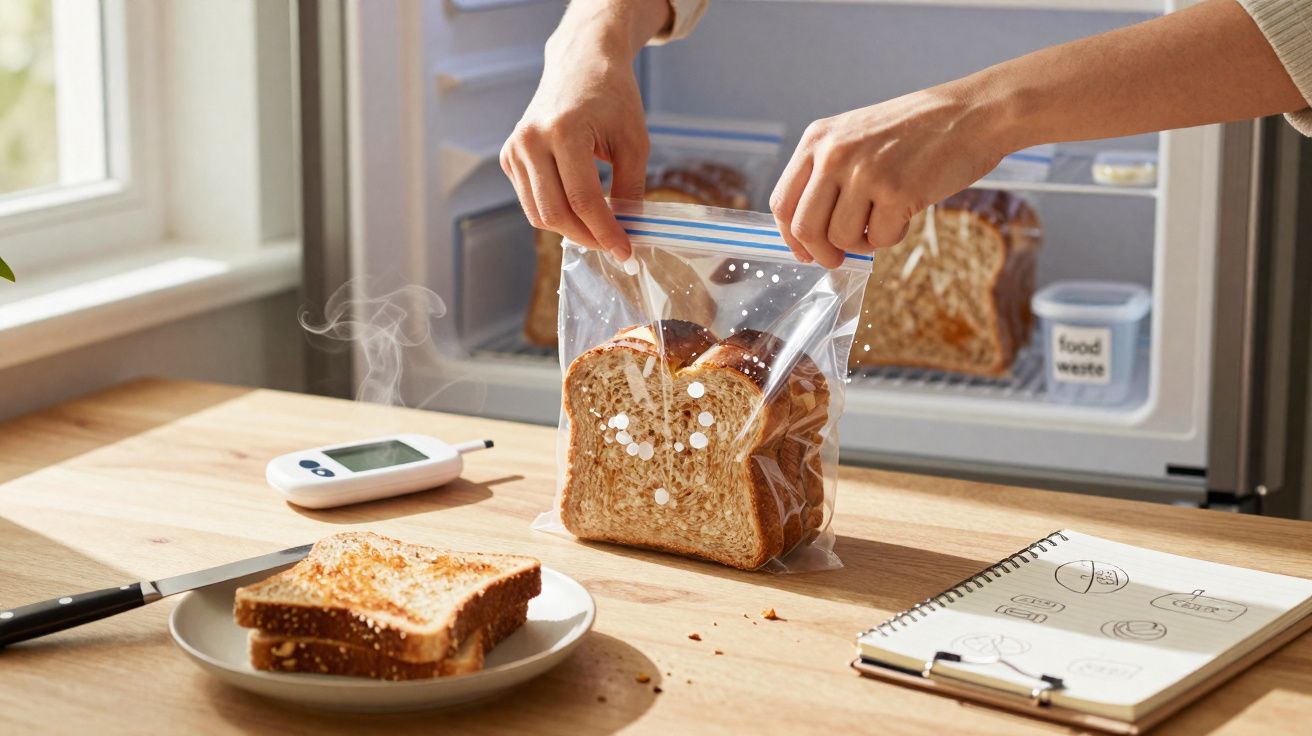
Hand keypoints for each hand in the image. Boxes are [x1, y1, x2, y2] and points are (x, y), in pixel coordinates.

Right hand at [501, 35, 647, 259]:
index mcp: (564, 131)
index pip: (583, 200)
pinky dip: (555, 213)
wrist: (581, 63)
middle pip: (555, 213)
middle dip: (587, 237)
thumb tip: (629, 232)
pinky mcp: (509, 157)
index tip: (625, 251)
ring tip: (599, 230)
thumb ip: (631, 189)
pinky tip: (579, 210)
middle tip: (614, 246)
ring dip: (571, 230)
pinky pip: (531, 201)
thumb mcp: (635, 142)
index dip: (605, 232)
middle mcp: (531, 140)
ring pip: (538, 214)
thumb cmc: (613, 97)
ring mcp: (514, 149)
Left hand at [770, 85, 1010, 267]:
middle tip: (838, 259)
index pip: (783, 202)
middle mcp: (834, 155)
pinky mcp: (897, 193)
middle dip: (821, 254)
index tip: (804, 252)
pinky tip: (905, 213)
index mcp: (817, 139)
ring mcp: (865, 173)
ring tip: (882, 221)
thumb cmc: (914, 131)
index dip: (791, 237)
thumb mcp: (855, 137)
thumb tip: (806, 237)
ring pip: (842, 239)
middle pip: (805, 229)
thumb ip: (826, 176)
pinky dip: (892, 236)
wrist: (970, 114)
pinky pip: (880, 240)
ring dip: (862, 243)